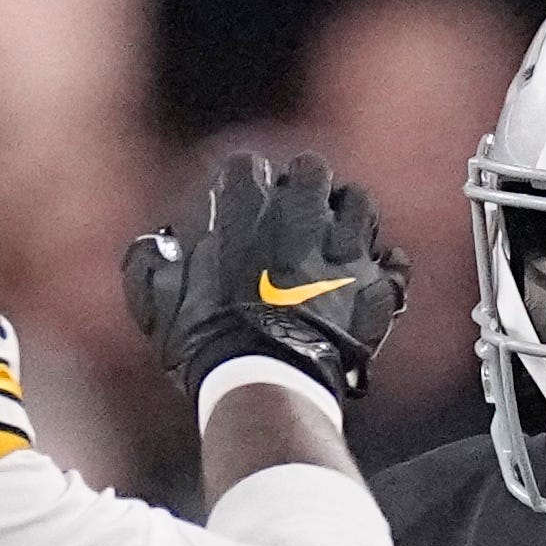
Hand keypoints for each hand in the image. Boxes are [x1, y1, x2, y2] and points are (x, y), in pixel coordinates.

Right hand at [123, 150, 409, 403]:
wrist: (265, 378)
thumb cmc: (207, 340)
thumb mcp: (158, 299)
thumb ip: (151, 262)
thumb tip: (159, 244)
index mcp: (245, 204)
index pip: (248, 167)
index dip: (249, 187)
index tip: (247, 208)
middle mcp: (300, 211)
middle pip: (312, 171)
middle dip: (305, 188)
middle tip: (299, 216)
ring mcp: (343, 244)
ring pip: (359, 203)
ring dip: (348, 217)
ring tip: (337, 241)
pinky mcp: (376, 282)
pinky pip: (393, 261)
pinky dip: (385, 268)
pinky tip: (373, 278)